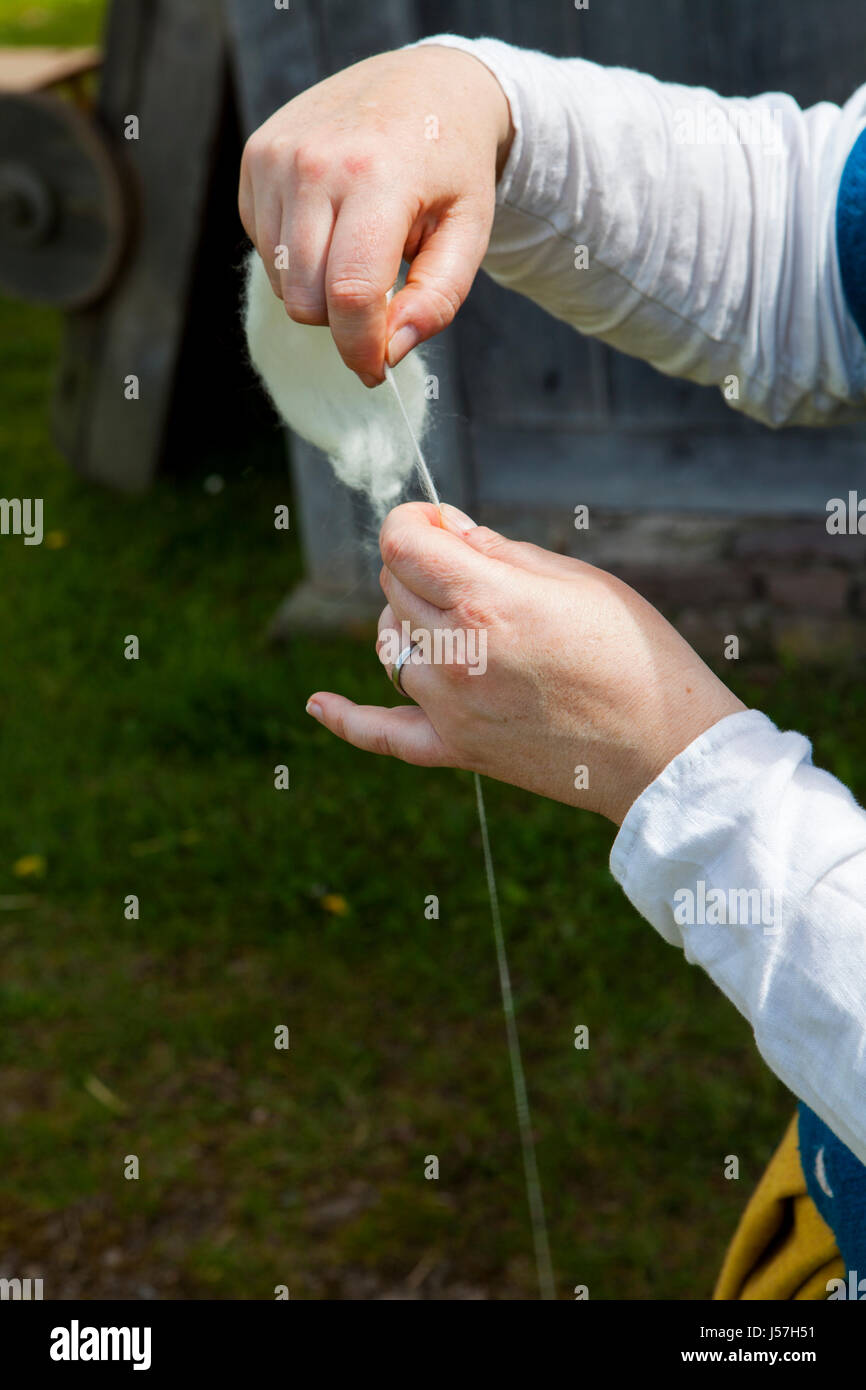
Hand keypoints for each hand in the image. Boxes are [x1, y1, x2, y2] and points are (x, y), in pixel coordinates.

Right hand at [238, 45, 512, 385]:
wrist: (426, 83)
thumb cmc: (452, 167)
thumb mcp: (468, 234)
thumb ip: (436, 300)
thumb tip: (387, 353)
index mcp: (378, 176)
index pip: (350, 294)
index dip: (360, 349)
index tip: (375, 372)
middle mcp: (315, 162)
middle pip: (306, 298)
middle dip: (342, 321)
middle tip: (380, 301)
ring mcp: (277, 155)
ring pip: (280, 279)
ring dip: (319, 288)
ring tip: (360, 250)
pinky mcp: (255, 156)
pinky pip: (263, 246)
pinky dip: (298, 255)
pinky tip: (333, 222)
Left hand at [305, 504, 745, 825]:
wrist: (665, 751)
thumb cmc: (637, 655)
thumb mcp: (578, 580)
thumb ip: (502, 554)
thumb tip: (452, 533)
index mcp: (485, 600)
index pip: (402, 541)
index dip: (415, 521)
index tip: (441, 524)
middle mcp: (454, 653)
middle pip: (394, 588)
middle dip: (421, 566)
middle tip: (470, 569)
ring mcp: (449, 707)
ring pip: (390, 645)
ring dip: (408, 621)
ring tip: (454, 619)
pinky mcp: (456, 750)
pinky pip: (382, 736)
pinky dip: (347, 719)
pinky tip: (318, 705)